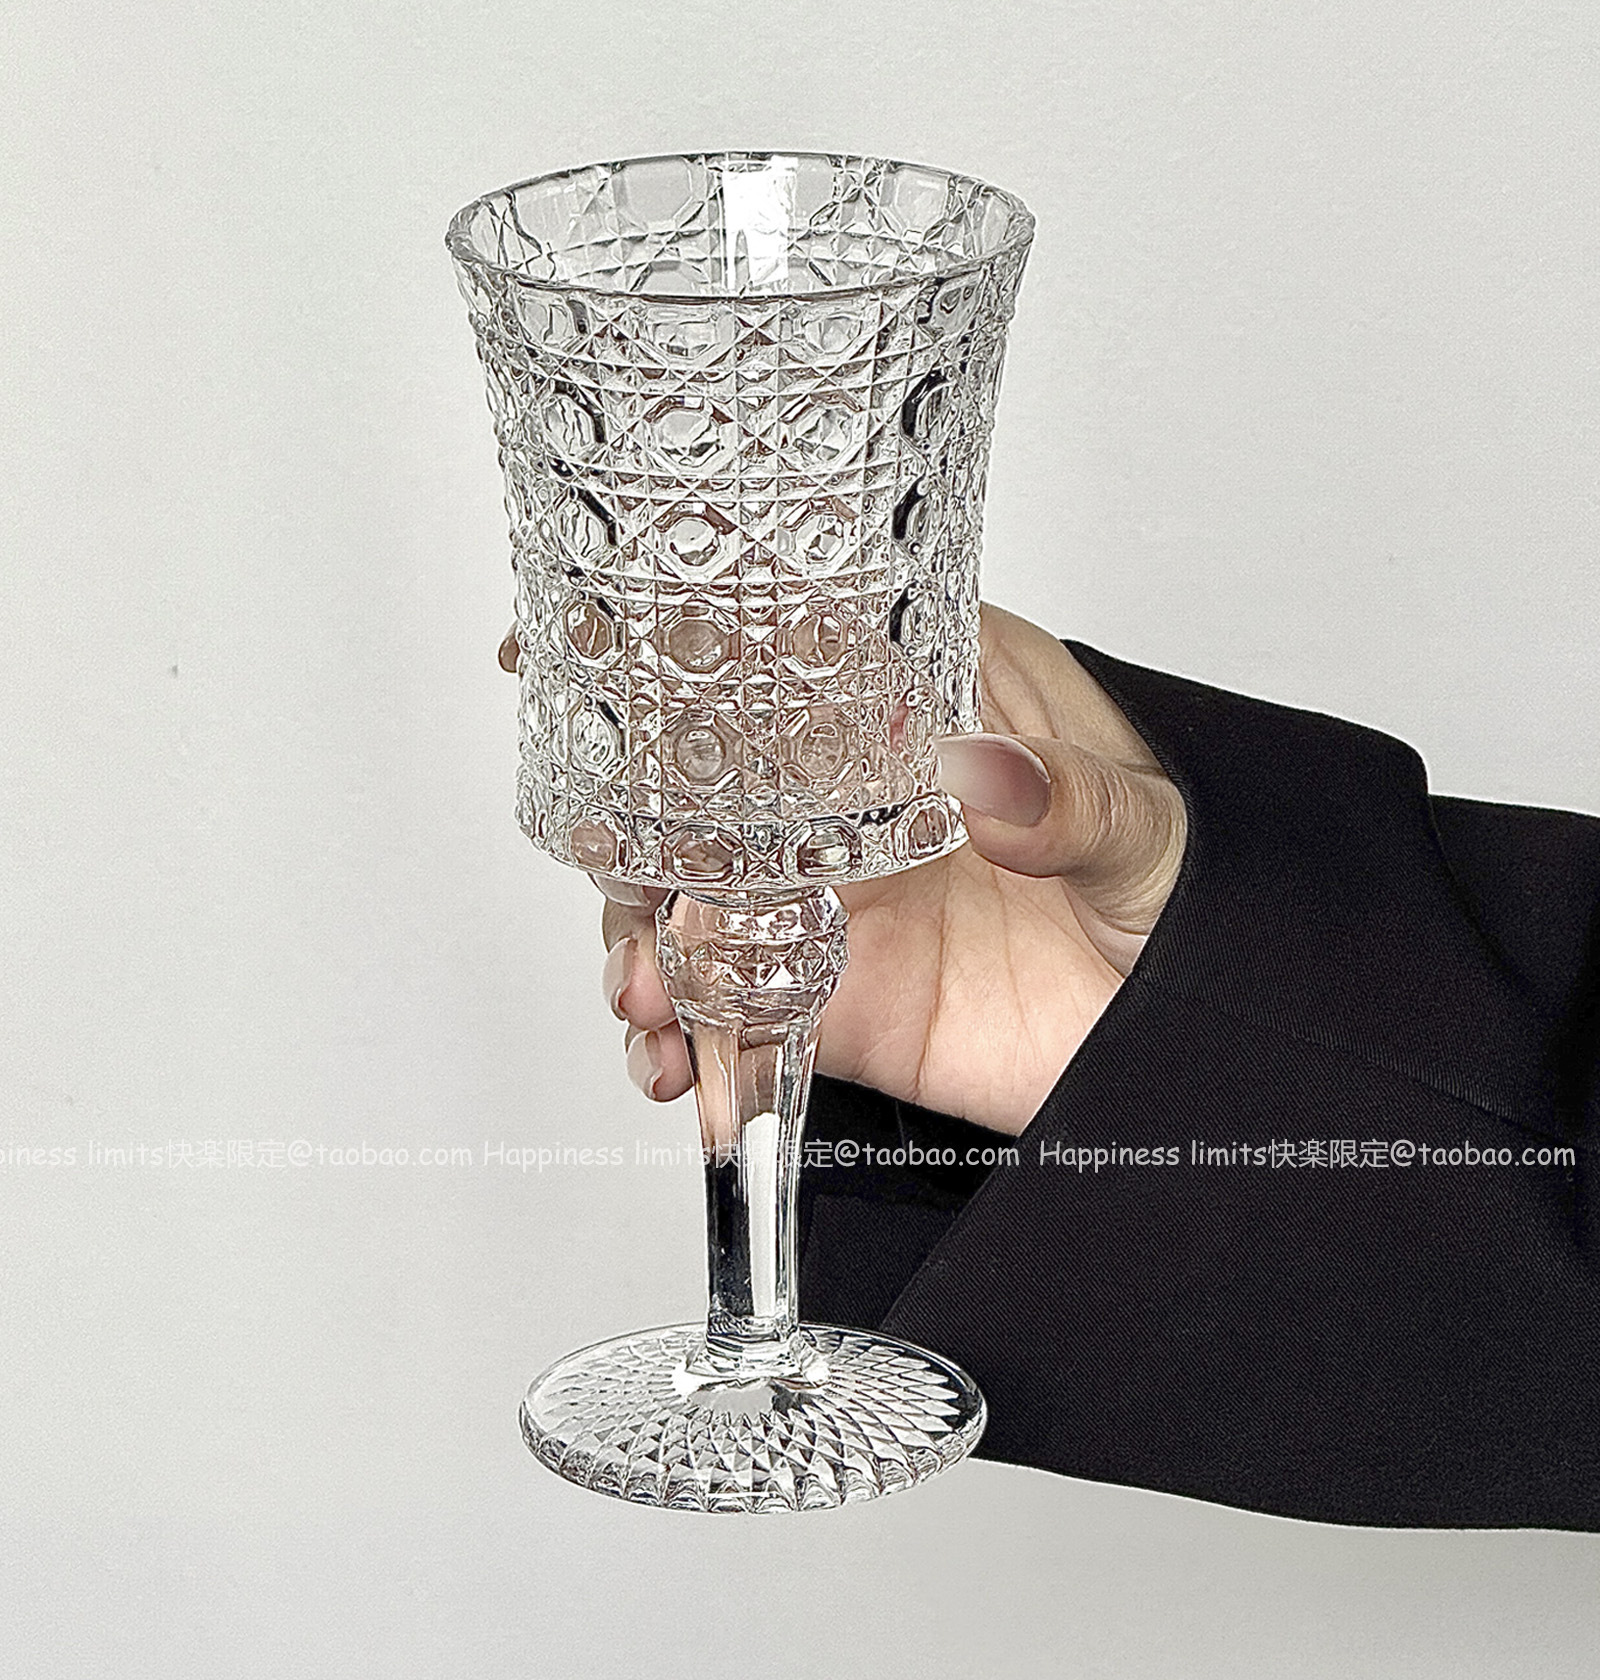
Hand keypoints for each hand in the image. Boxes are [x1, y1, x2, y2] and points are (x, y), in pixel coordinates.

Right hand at [500, 605, 1185, 1134]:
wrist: (1221, 1045)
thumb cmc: (1204, 896)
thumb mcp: (1155, 832)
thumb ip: (1075, 803)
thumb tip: (986, 773)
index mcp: (930, 699)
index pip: (781, 644)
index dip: (671, 639)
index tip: (566, 644)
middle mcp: (856, 794)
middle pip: (700, 781)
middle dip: (628, 825)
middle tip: (619, 880)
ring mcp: (834, 900)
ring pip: (690, 902)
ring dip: (642, 946)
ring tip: (650, 1002)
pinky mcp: (837, 1001)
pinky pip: (733, 1014)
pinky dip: (689, 1045)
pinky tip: (683, 1072)